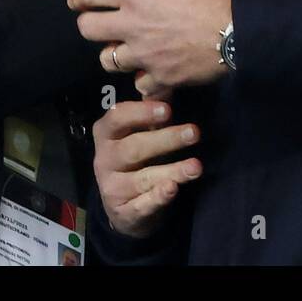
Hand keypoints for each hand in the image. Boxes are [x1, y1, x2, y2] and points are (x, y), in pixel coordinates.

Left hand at [72, 0, 231, 96]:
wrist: (243, 31)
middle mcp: (132, 25)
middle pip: (87, 29)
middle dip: (90, 24)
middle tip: (98, 21)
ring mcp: (145, 55)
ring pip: (107, 60)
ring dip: (112, 53)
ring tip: (122, 47)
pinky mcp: (161, 77)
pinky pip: (138, 83)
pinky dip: (141, 79)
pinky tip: (150, 70)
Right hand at [93, 98, 200, 238]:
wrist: (123, 208)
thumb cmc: (135, 161)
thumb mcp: (137, 136)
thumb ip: (151, 116)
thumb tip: (168, 87)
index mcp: (106, 134)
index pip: (117, 118)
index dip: (141, 112)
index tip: (168, 110)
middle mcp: (104, 160)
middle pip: (134, 148)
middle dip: (165, 139)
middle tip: (194, 132)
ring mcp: (112, 187)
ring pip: (142, 178)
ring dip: (171, 171)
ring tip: (196, 166)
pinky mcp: (124, 212)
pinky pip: (143, 205)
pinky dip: (158, 197)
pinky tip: (173, 189)